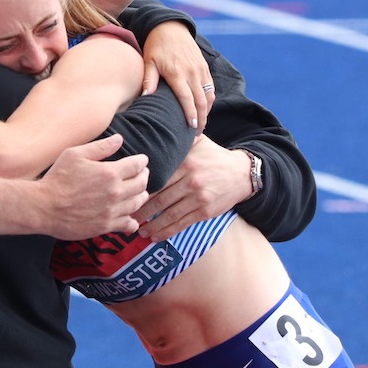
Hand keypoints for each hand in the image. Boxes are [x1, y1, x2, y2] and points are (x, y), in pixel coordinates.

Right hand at [39, 134, 148, 238]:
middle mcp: (115, 192)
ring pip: (138, 203)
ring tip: (139, 193)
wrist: (43, 207)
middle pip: (142, 184)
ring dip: (141, 196)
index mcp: (110, 172)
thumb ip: (100, 147)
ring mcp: (111, 211)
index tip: (142, 161)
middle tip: (141, 175)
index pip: (137, 165)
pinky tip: (131, 218)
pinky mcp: (105, 226)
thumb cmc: (57, 178)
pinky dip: (133, 221)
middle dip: (144, 177)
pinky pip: (128, 224)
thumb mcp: (75, 154)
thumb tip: (119, 139)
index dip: (142, 161)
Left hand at [135, 136, 251, 240]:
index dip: (140, 188)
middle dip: (141, 210)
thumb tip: (153, 131)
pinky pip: (181, 224)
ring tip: (138, 230)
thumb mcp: (198, 142)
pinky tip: (156, 237)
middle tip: (126, 215)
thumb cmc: (214, 157)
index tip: (126, 195)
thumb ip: (178, 141)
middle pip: (159, 198)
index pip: (157, 178)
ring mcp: (198, 198)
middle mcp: (190, 181)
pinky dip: (167, 231)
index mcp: (185, 163)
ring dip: (151, 225)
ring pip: (169, 214)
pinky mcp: (204, 212)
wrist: (241, 173)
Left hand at [141, 21, 212, 130]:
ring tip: (201, 126)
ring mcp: (200, 70)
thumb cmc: (156, 46)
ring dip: (206, 112)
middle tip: (197, 135)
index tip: (192, 128)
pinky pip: (210, 88)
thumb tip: (146, 96)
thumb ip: (149, 79)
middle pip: (200, 101)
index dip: (190, 114)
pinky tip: (204, 111)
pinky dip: (209, 101)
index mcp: (177, 72)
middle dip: (201, 119)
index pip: (186, 98)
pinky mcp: (205, 68)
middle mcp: (192, 72)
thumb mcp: (149, 61)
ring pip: (208, 96)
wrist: (171, 27)